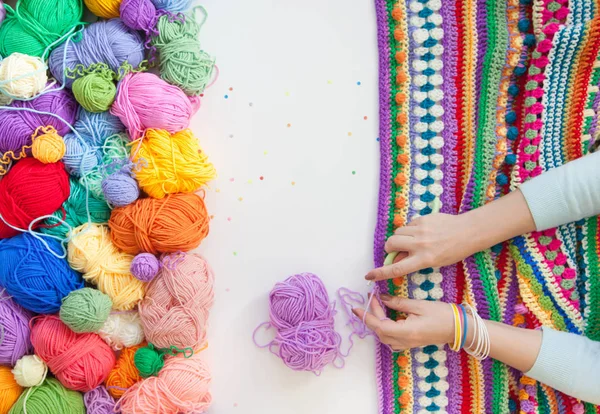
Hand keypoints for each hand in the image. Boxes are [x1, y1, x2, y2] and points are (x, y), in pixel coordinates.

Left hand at [351, 295, 453, 350]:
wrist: (460, 329)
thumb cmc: (442, 315)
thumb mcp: (419, 305)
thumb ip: (398, 303)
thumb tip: (382, 298)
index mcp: (406, 332)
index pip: (379, 326)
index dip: (367, 316)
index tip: (357, 307)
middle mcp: (405, 341)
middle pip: (380, 332)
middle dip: (372, 316)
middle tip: (372, 298)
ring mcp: (408, 344)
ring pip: (384, 337)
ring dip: (377, 322)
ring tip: (376, 306)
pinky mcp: (411, 343)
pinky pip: (392, 338)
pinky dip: (385, 327)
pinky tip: (386, 316)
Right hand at [365, 190, 535, 280]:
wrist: (468, 232)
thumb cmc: (453, 251)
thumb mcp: (434, 262)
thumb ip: (413, 261)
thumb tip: (395, 260)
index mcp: (425, 260)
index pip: (397, 269)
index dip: (380, 273)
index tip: (369, 276)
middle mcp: (420, 245)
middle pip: (391, 244)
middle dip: (389, 247)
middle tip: (395, 250)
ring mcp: (421, 230)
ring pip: (397, 233)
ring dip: (399, 238)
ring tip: (412, 240)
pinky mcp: (422, 219)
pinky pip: (408, 225)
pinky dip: (410, 230)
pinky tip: (423, 232)